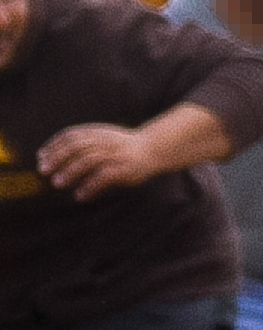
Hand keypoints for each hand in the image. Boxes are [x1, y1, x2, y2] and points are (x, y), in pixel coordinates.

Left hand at [37, 122, 165, 196]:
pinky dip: (90, 187)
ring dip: (70, 172)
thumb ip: (82, 144)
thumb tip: (52, 158)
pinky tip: (81, 196)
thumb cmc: (123, 147)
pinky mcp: (125, 170)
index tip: (41, 157)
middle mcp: (106, 141)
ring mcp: (116, 155)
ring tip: (58, 183)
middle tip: (44, 172)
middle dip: (58, 159)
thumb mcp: (103, 138)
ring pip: (88, 161)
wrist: (154, 149)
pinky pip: (104, 178)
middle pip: (77, 148)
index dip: (54, 146)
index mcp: (99, 132)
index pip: (71, 136)